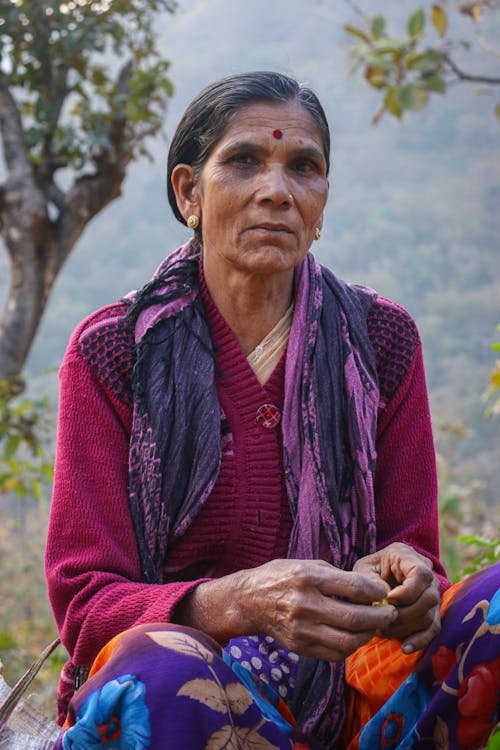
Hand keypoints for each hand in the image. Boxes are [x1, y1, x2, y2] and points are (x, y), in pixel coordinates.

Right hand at [175, 559, 397, 662]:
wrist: (249, 600)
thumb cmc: (283, 576)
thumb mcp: (308, 565)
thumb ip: (339, 576)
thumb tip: (372, 588)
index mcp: (308, 577)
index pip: (355, 587)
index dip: (377, 591)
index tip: (384, 591)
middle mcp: (305, 604)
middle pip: (355, 618)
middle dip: (381, 617)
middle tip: (391, 613)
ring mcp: (302, 629)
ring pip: (348, 641)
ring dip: (368, 635)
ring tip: (375, 625)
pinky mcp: (300, 646)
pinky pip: (335, 653)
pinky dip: (351, 646)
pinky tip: (355, 636)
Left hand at [353, 542, 440, 653]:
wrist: (377, 575)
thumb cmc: (369, 570)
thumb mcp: (364, 569)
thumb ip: (371, 580)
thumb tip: (386, 598)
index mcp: (409, 557)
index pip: (421, 574)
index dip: (407, 592)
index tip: (388, 600)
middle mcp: (427, 574)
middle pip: (429, 598)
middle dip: (404, 613)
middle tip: (383, 618)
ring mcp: (432, 594)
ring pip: (429, 616)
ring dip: (406, 627)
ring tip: (383, 630)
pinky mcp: (431, 612)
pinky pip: (432, 629)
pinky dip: (419, 640)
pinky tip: (405, 648)